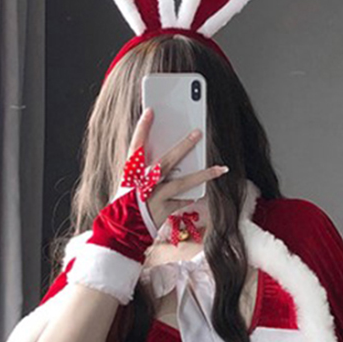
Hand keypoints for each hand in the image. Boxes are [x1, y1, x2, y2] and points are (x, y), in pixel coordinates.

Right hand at [124, 107, 227, 227]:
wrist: (122, 229)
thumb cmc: (126, 203)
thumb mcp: (130, 183)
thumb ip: (145, 169)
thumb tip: (171, 157)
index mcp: (130, 173)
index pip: (136, 146)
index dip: (142, 128)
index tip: (150, 112)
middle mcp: (143, 184)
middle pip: (166, 161)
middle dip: (183, 146)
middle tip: (197, 133)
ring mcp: (154, 198)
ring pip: (182, 183)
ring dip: (202, 174)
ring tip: (220, 168)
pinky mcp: (163, 211)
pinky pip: (182, 200)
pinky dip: (191, 195)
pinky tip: (200, 191)